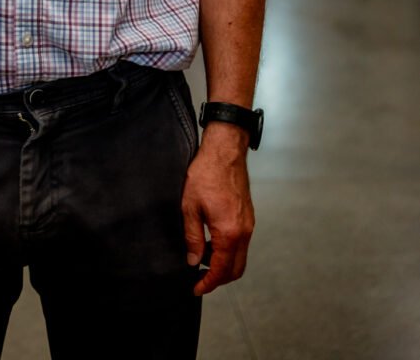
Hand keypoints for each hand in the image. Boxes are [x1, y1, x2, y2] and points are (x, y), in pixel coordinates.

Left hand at [181, 124, 254, 295]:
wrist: (225, 151)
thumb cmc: (206, 174)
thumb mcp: (190, 206)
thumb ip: (192, 237)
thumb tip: (193, 261)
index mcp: (229, 232)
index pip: (221, 270)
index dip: (208, 283)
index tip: (196, 288)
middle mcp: (244, 232)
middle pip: (236, 269)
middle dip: (218, 278)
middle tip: (199, 277)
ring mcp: (249, 224)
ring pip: (240, 256)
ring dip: (223, 263)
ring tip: (202, 256)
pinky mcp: (248, 217)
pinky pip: (241, 243)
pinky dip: (228, 249)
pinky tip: (212, 240)